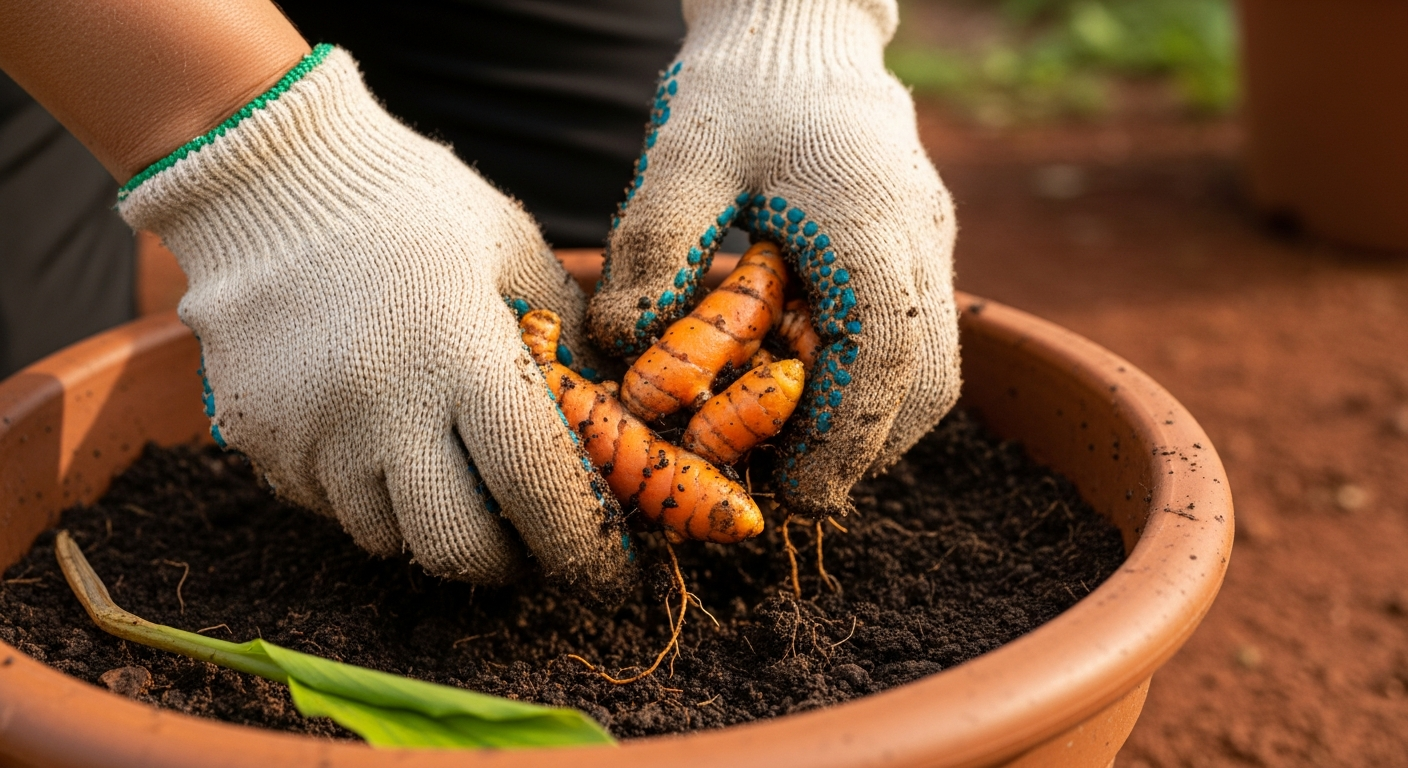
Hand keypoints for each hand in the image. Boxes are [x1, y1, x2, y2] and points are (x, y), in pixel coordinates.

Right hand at [119, 47, 629, 588]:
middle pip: (456, 546)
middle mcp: (382, 408)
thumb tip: (611, 411)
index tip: (604, 569)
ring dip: (432, 526)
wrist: (268, 174)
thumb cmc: (412, 202)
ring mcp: (311, 432)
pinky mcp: (258, 440)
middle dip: (506, 559)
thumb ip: (566, 334)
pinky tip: (379, 438)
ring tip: (450, 474)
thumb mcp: (514, 247)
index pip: (535, 488)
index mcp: (462, 355)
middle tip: (527, 538)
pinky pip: (328, 507)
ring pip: (388, 538)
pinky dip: (367, 496)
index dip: (579, 545)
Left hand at [588, 0, 960, 516]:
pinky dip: (876, 384)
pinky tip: (811, 387)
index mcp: (867, 217)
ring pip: (933, 367)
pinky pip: (920, 337)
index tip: (800, 495)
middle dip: (863, 449)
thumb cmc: (739, 84)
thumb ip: (655, 251)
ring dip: (874, 423)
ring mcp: (933, 238)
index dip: (846, 439)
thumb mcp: (681, 159)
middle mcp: (920, 234)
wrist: (800, 23)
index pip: (883, 357)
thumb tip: (627, 351)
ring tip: (795, 447)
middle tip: (788, 484)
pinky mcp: (922, 242)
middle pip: (926, 381)